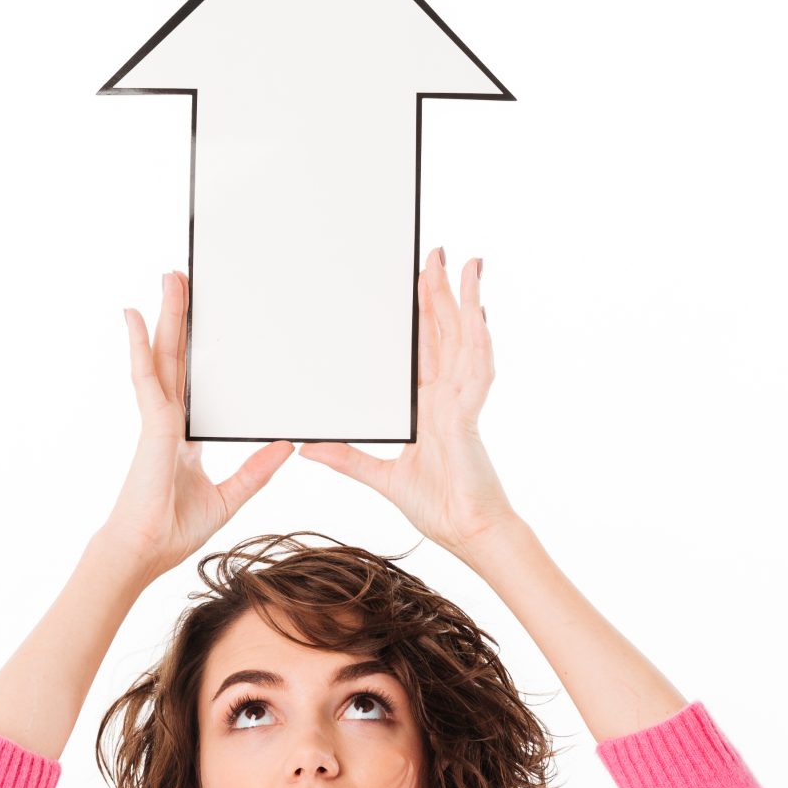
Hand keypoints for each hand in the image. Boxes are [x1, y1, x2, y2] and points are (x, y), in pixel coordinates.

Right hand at [96, 269, 293, 581]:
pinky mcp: (152, 427)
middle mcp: (169, 420)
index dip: (198, 349)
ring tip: (170, 279)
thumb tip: (286, 447)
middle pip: (176, 358)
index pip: (193, 381)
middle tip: (185, 280)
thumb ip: (256, 470)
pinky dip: (140, 345)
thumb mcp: (231, 496)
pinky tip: (135, 316)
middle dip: (180, 318)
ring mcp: (157, 420)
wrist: (145, 552)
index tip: (207, 321)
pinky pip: (146, 378)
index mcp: (184, 435)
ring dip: (164, 317)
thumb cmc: (173, 529)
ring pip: (162, 356)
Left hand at [298, 247, 519, 554]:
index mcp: (430, 406)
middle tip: (433, 253)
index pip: (423, 348)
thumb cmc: (439, 507)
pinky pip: (477, 371)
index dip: (421, 314)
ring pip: (466, 340)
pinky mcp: (469, 417)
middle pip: (445, 332)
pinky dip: (480, 340)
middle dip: (441, 292)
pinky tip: (479, 311)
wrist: (469, 534)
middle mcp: (449, 397)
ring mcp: (463, 403)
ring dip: (466, 301)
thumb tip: (307, 447)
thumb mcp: (380, 477)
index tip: (413, 281)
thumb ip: (346, 458)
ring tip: (465, 265)